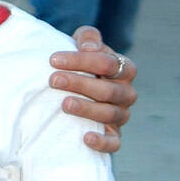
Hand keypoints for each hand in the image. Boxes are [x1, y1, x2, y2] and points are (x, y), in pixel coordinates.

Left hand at [49, 25, 136, 153]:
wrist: (79, 88)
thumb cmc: (80, 63)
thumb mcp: (83, 44)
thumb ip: (88, 38)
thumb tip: (88, 47)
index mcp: (123, 68)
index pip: (108, 63)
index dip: (81, 60)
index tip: (53, 60)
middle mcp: (126, 93)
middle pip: (108, 90)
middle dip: (79, 84)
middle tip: (53, 80)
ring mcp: (121, 115)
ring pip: (110, 114)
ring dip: (87, 109)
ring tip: (64, 104)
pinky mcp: (114, 135)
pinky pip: (114, 142)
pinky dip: (102, 142)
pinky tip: (85, 138)